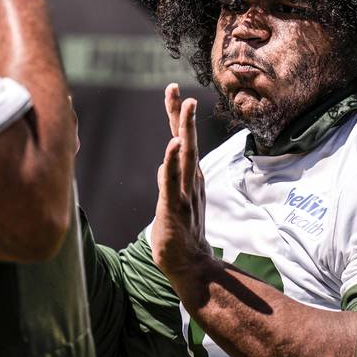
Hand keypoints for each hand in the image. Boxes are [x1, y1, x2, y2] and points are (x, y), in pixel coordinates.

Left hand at [151, 84, 209, 275]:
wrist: (192, 265)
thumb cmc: (181, 233)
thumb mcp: (172, 202)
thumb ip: (169, 181)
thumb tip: (164, 165)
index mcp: (190, 177)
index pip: (182, 141)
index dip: (178, 116)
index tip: (174, 92)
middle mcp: (191, 180)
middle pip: (187, 141)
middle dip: (184, 115)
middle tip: (182, 92)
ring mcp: (184, 193)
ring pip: (185, 155)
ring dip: (185, 129)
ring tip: (186, 105)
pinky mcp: (174, 207)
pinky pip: (172, 181)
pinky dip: (172, 162)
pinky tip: (171, 145)